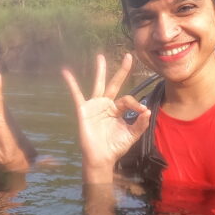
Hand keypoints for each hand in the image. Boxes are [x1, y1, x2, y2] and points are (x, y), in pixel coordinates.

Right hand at [62, 54, 150, 182]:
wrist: (101, 158)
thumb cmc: (115, 147)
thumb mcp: (131, 135)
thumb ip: (140, 124)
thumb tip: (148, 110)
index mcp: (117, 110)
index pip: (128, 99)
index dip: (136, 104)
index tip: (143, 112)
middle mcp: (106, 105)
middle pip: (114, 84)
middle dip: (121, 71)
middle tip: (129, 57)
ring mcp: (94, 106)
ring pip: (99, 85)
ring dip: (100, 71)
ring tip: (101, 57)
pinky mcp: (83, 110)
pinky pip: (77, 95)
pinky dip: (72, 84)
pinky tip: (66, 72)